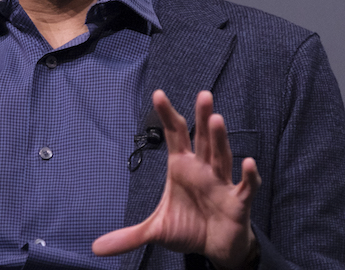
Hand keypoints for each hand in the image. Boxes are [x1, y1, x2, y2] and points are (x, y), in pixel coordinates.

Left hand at [93, 90, 260, 269]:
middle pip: (203, 139)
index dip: (167, 116)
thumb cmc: (190, 228)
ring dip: (220, 138)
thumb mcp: (157, 231)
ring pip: (222, 156)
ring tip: (216, 119)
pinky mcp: (238, 201)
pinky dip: (248, 175)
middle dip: (202, 117)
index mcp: (183, 168)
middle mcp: (203, 169)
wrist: (216, 249)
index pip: (175, 136)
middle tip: (203, 95)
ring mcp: (221, 183)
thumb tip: (96, 247)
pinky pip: (245, 186)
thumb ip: (128, 236)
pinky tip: (248, 163)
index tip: (158, 94)